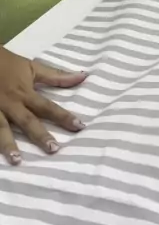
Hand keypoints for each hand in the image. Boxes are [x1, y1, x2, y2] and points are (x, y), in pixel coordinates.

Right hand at [0, 47, 86, 165]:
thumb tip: (84, 77)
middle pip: (27, 121)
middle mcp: (11, 104)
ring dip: (8, 144)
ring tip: (17, 160)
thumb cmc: (7, 64)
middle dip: (39, 135)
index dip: (63, 117)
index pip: (47, 107)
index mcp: (25, 94)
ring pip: (1, 129)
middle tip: (53, 150)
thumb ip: (56, 76)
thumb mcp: (31, 67)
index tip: (79, 126)